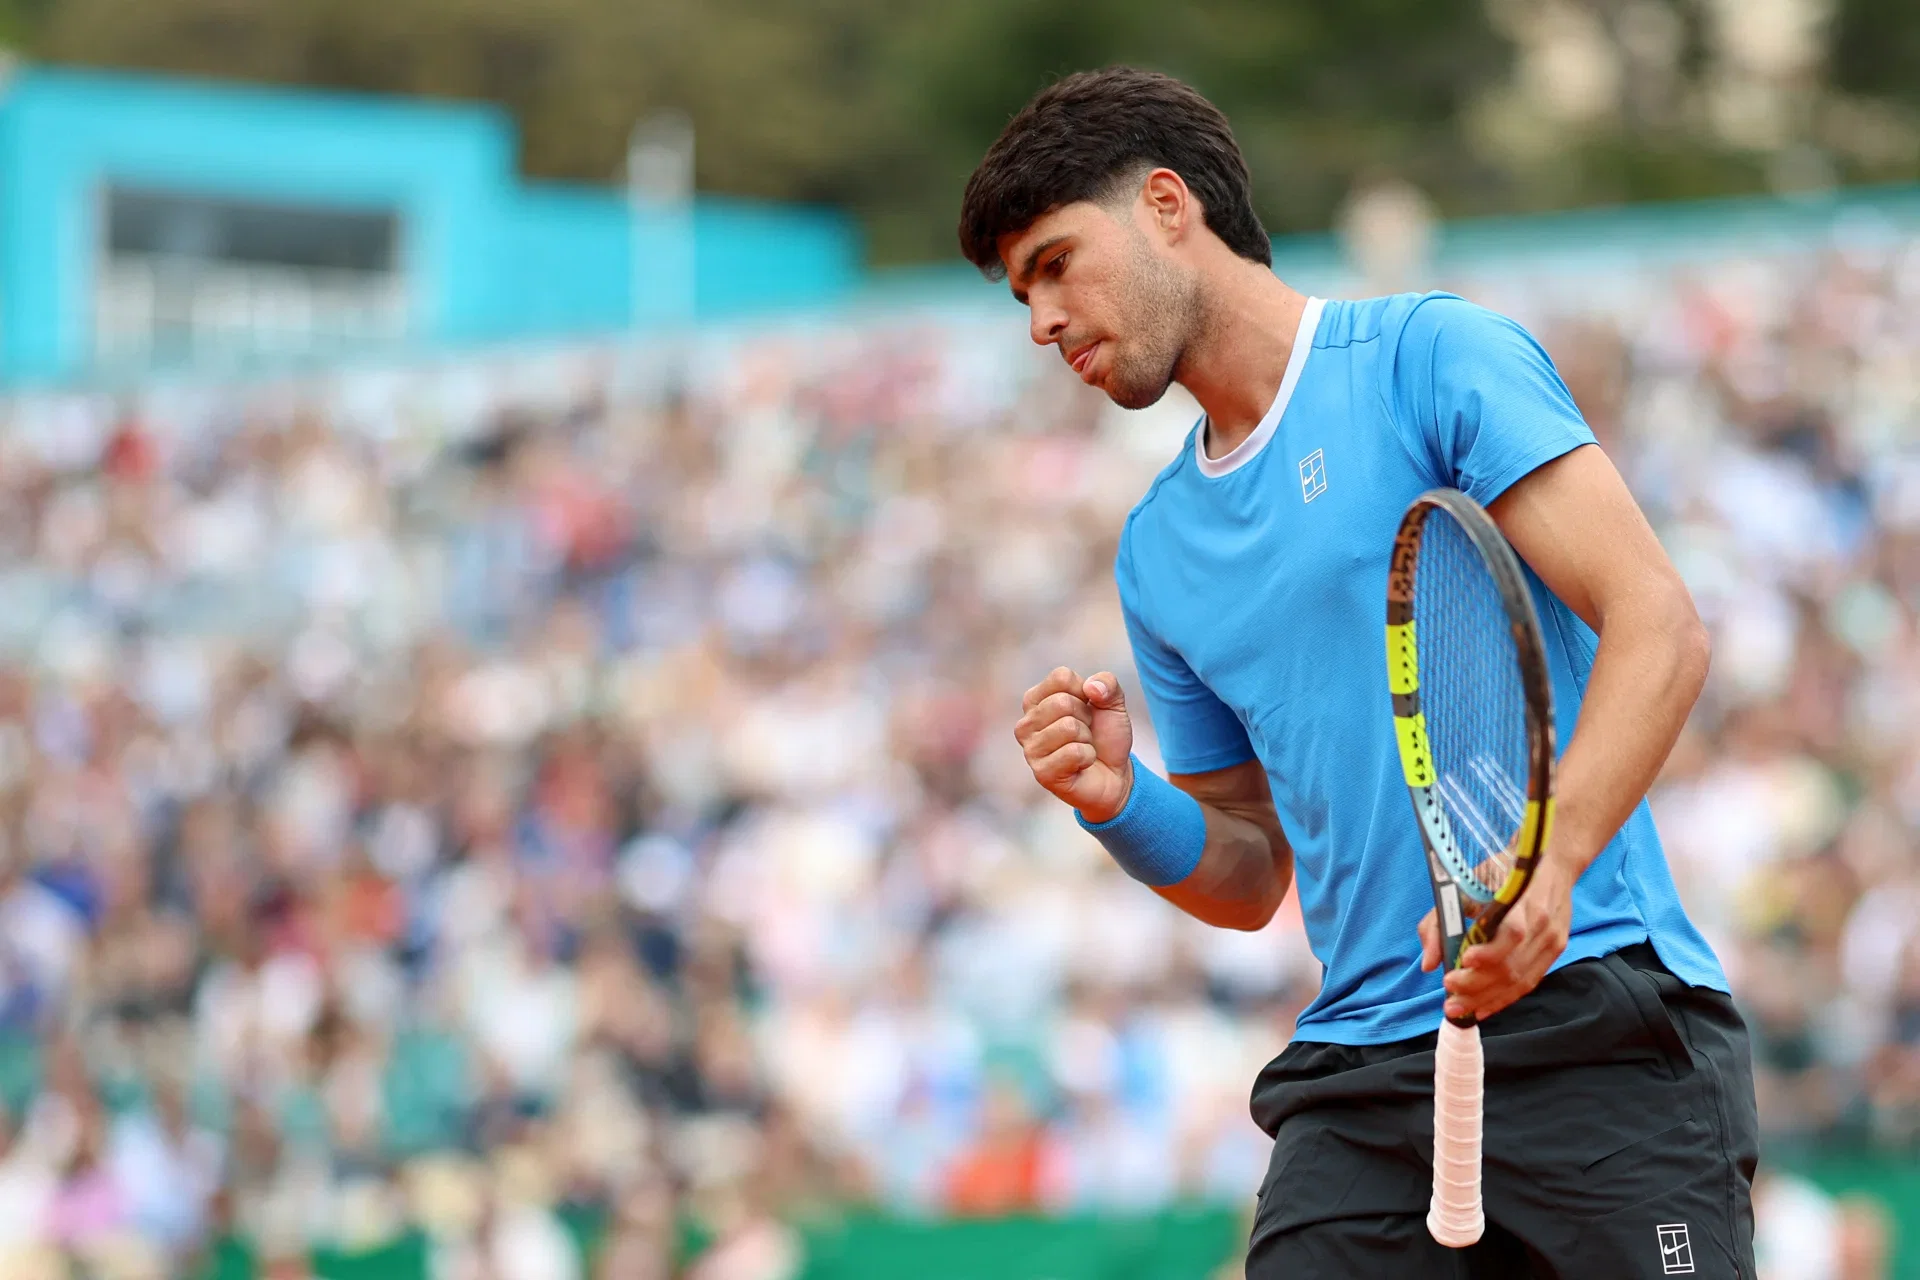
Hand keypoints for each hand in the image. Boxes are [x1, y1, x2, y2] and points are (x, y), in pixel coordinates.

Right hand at [1014, 667, 1133, 821]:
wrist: (1115, 775)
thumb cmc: (1105, 736)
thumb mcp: (1113, 703)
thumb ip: (1108, 684)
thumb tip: (1091, 687)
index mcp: (1036, 700)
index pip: (1061, 677)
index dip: (1085, 692)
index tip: (1087, 709)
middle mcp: (1026, 723)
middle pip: (1063, 702)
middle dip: (1086, 718)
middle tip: (1085, 733)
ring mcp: (1030, 749)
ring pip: (1068, 727)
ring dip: (1086, 739)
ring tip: (1082, 748)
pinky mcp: (1041, 772)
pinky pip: (1074, 752)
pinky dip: (1087, 757)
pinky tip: (1081, 765)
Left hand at [1418, 858, 1574, 1020]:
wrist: (1550, 862)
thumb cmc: (1503, 871)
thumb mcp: (1467, 884)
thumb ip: (1440, 921)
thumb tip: (1429, 964)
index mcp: (1527, 902)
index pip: (1513, 933)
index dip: (1489, 952)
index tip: (1463, 961)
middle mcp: (1545, 925)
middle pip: (1512, 965)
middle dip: (1477, 985)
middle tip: (1449, 993)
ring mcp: (1553, 941)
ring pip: (1519, 980)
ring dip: (1486, 998)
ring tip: (1458, 1007)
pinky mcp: (1555, 952)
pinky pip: (1529, 983)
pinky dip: (1504, 999)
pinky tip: (1482, 1008)